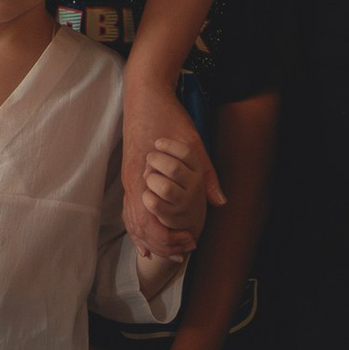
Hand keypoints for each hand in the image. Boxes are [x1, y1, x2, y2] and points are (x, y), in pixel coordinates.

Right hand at [122, 68, 221, 258]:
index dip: (168, 241)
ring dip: (148, 240)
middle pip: (140, 229)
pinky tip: (145, 237)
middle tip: (183, 254)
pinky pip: (128, 210)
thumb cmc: (169, 118)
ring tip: (167, 253)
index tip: (188, 244)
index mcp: (146, 179)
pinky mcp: (128, 175)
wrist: (144, 95)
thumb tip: (221, 202)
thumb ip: (206, 176)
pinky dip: (137, 227)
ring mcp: (127, 180)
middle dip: (161, 246)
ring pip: (131, 221)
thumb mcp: (195, 145)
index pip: (151, 225)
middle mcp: (132, 184)